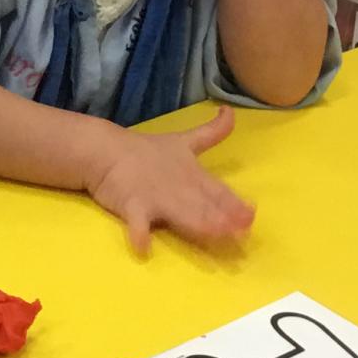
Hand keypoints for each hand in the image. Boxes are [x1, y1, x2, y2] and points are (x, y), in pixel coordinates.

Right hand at [85, 107, 253, 256]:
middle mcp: (179, 188)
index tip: (252, 215)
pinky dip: (138, 234)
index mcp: (193, 175)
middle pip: (205, 206)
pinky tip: (143, 247)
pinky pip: (136, 223)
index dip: (235, 204)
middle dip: (223, 218)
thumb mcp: (184, 140)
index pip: (219, 192)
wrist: (106, 151)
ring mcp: (156, 198)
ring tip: (212, 235)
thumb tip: (231, 110)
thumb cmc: (146, 150)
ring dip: (197, 224)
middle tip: (239, 231)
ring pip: (180, 215)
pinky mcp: (132, 207)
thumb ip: (212, 131)